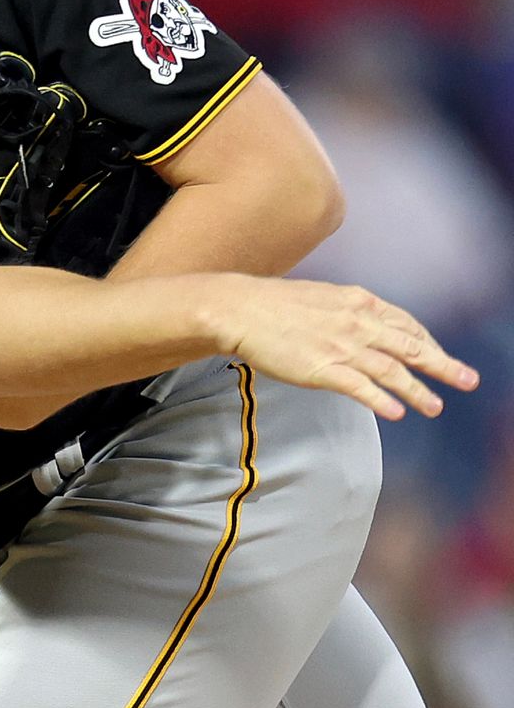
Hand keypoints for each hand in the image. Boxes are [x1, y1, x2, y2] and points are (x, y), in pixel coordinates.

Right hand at [210, 276, 478, 419]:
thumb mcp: (320, 295)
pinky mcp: (322, 368)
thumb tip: (365, 324)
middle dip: (442, 364)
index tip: (438, 354)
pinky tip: (397, 412)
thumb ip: (347, 310)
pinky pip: (360, 388)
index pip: (405, 323)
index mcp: (357, 301)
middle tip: (468, 380)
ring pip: (392, 371)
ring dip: (418, 390)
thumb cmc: (273, 303)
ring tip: (435, 407)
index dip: (427, 341)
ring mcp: (341, 346)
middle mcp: (356, 322)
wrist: (240, 309)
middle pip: (410, 346)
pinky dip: (382, 400)